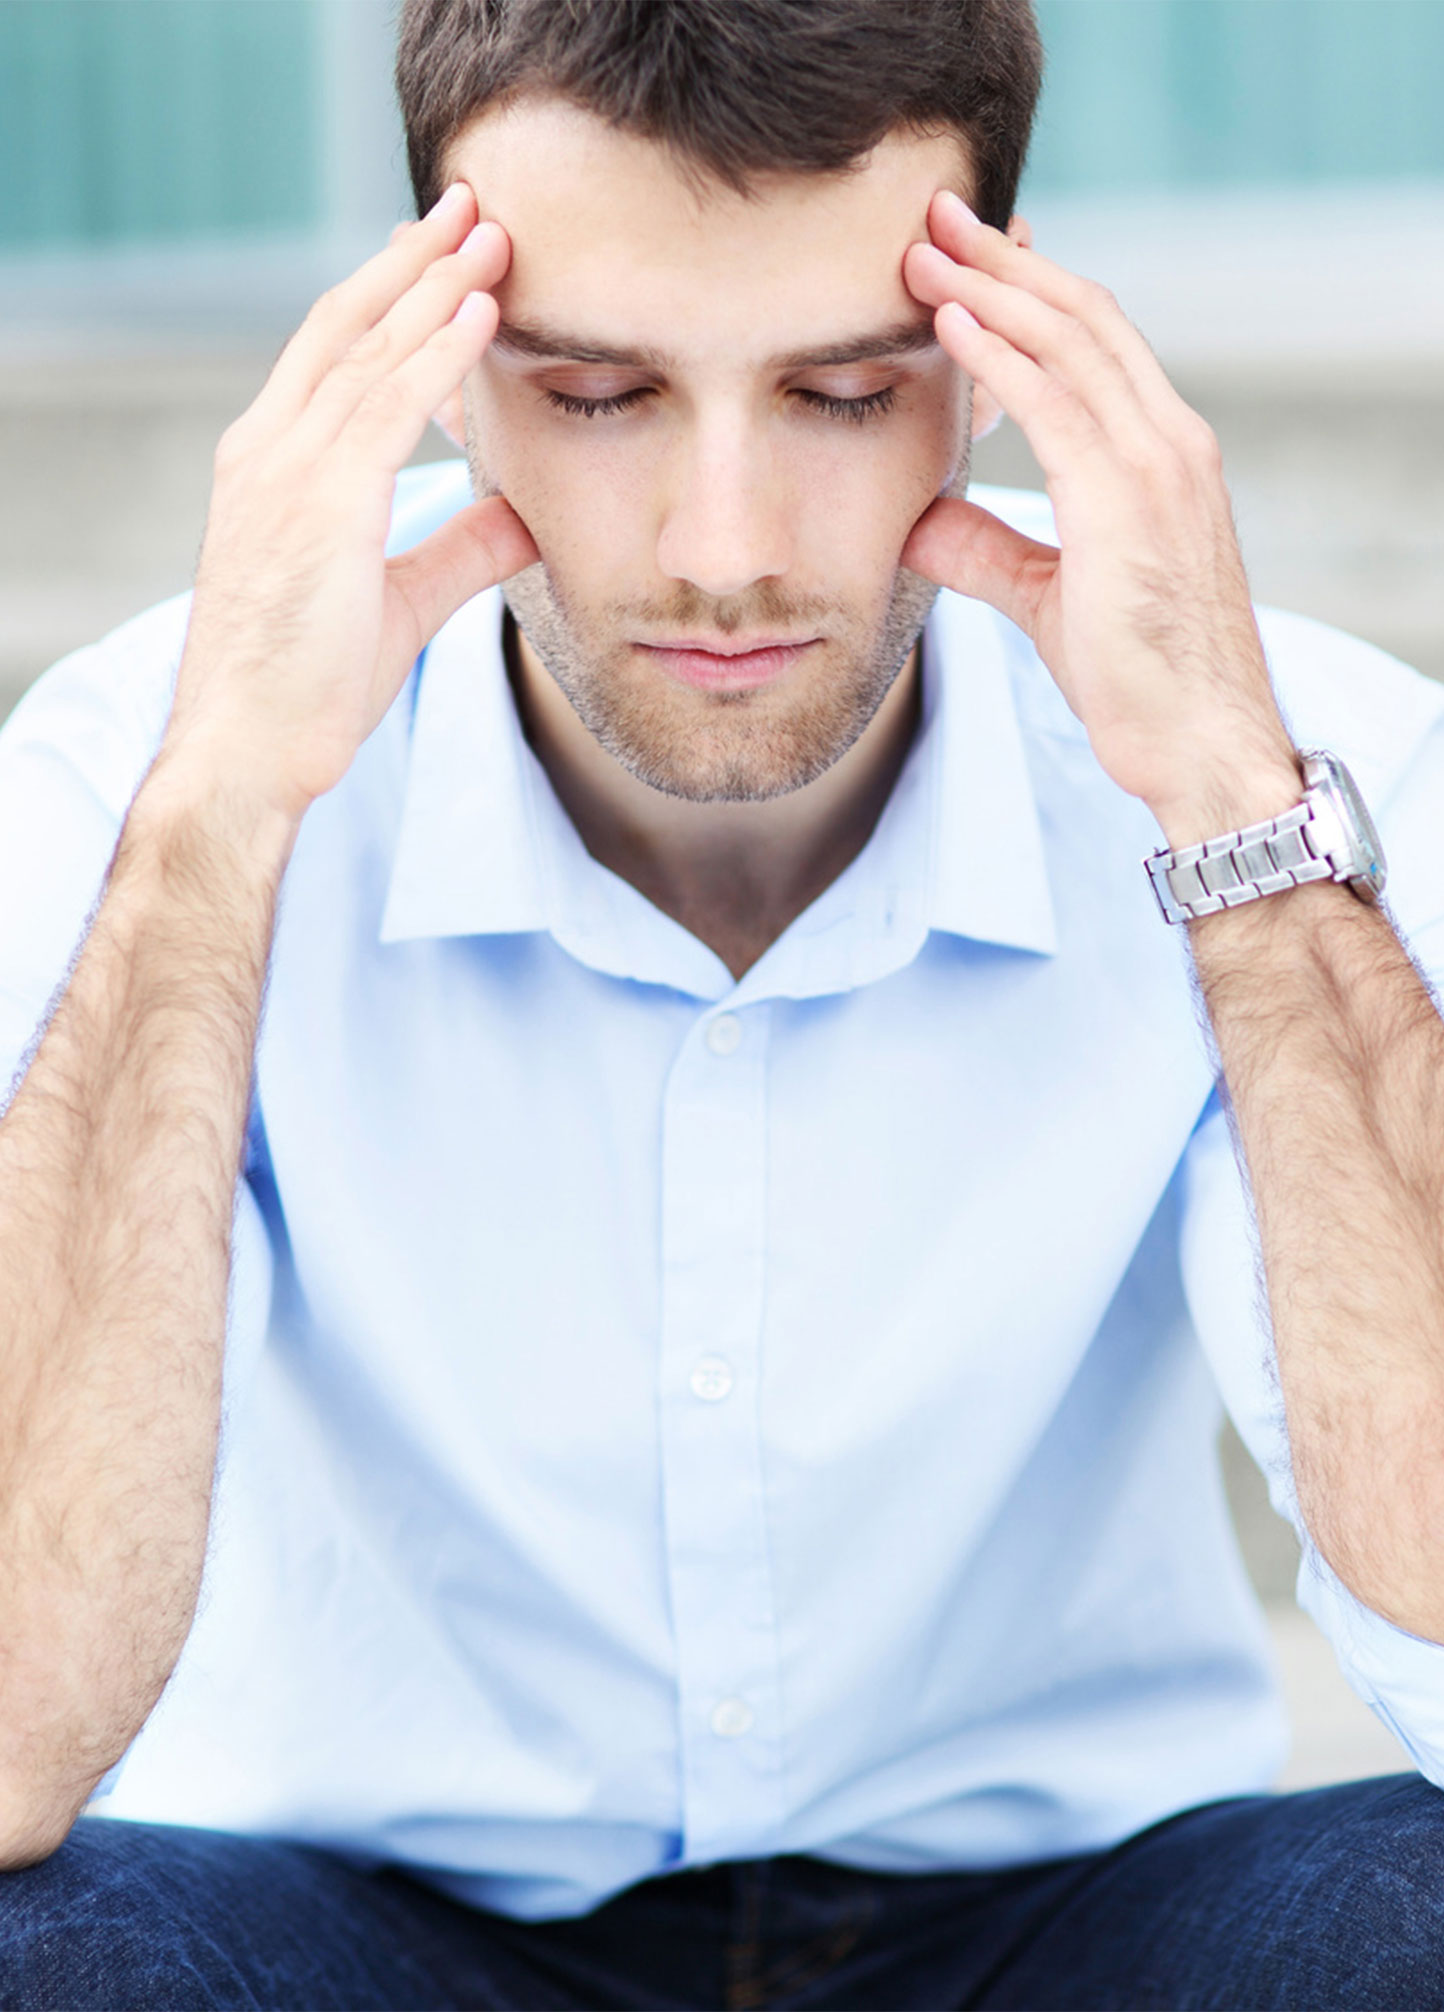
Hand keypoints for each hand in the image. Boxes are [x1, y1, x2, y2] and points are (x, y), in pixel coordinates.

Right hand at [163, 183, 538, 825]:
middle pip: (346, 326)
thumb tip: (524, 519)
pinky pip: (386, 408)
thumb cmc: (308, 688)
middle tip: (475, 204)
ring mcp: (285, 472)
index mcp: (272, 464)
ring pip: (368, 352)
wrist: (250, 752)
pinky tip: (481, 314)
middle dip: (414, 261)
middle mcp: (268, 450)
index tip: (445, 250)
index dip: (391, 295)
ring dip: (436, 288)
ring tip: (495, 235)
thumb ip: (460, 550)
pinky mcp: (317, 506)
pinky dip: (435, 355)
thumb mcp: (402, 603)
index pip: (333, 353)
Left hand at [901, 191, 1299, 845]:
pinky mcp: (1130, 505)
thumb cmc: (1140, 680)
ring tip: (922, 253)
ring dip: (991, 291)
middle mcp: (1170, 443)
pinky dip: (1000, 357)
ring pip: (1072, 344)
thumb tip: (921, 525)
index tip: (964, 258)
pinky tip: (950, 325)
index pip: (1094, 342)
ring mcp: (1158, 468)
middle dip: (1005, 263)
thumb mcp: (1049, 600)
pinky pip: (1057, 407)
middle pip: (1082, 319)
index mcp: (1162, 455)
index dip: (1028, 290)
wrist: (1201, 744)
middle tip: (933, 219)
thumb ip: (989, 552)